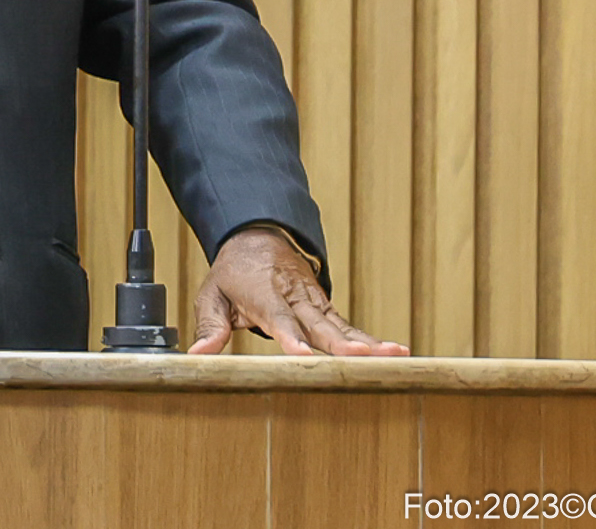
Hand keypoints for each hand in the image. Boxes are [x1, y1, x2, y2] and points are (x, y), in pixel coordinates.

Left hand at [186, 226, 408, 356]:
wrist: (258, 238)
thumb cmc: (233, 273)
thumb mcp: (212, 294)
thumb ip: (209, 325)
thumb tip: (198, 354)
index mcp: (264, 292)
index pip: (278, 317)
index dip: (290, 337)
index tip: (303, 355)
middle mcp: (294, 296)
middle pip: (318, 323)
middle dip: (339, 343)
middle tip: (360, 357)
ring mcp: (314, 302)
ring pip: (340, 325)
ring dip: (367, 341)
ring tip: (394, 355)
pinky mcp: (326, 309)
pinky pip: (349, 326)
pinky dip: (372, 339)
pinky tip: (396, 352)